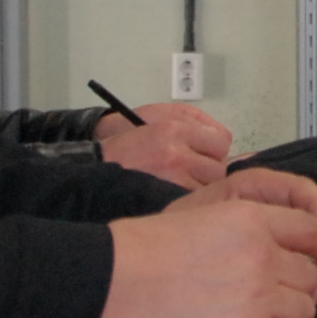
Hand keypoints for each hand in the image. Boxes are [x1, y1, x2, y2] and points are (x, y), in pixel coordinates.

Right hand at [94, 171, 316, 317]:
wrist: (110, 284)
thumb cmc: (143, 249)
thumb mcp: (205, 215)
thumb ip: (252, 226)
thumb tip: (291, 245)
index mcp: (251, 218)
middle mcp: (262, 255)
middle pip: (313, 274)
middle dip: (296, 283)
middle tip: (267, 289)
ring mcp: (258, 296)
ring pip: (304, 308)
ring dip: (285, 311)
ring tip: (248, 308)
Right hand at [95, 100, 232, 188]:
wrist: (94, 165)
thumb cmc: (126, 140)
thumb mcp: (156, 115)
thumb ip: (191, 120)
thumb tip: (219, 135)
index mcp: (175, 129)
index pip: (221, 141)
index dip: (215, 149)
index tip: (206, 152)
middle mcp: (176, 154)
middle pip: (219, 168)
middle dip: (209, 170)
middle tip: (194, 170)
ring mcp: (171, 180)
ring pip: (208, 189)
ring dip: (200, 187)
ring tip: (182, 183)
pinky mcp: (165, 200)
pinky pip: (192, 202)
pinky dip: (189, 201)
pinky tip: (176, 194)